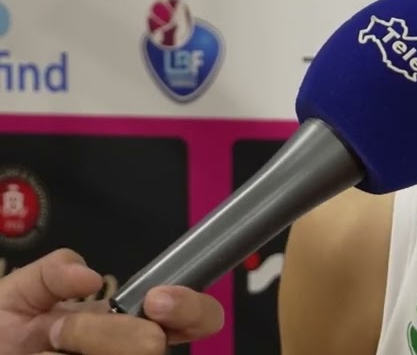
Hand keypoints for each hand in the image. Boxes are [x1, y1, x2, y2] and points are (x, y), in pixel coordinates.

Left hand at [0, 248, 223, 354]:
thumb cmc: (2, 336)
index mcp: (127, 324)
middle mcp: (130, 353)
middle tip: (60, 332)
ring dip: (76, 349)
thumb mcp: (19, 294)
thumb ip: (53, 272)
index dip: (192, 309)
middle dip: (103, 332)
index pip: (195, 319)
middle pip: (153, 346)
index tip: (157, 300)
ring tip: (43, 351)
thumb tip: (90, 278)